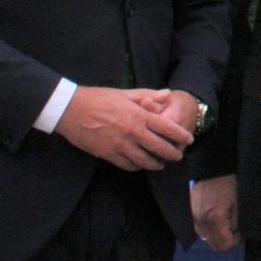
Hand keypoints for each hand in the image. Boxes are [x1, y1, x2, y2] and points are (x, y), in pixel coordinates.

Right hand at [53, 85, 193, 170]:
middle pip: (160, 148)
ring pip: (145, 160)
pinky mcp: (108, 154)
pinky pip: (128, 165)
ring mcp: (120, 144)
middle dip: (172, 154)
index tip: (189, 140)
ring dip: (156, 164)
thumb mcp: (125, 93)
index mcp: (138, 114)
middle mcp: (132, 131)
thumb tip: (167, 94)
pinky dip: (137, 167)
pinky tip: (140, 165)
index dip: (181, 135)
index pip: (167, 128)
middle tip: (178, 156)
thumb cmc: (98, 98)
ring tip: (161, 164)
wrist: (70, 109)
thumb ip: (148, 95)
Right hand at [191, 174, 240, 250]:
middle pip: (214, 246)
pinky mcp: (191, 214)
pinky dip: (209, 230)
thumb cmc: (228, 183)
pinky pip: (200, 230)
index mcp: (215, 218)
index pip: (225, 245)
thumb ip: (237, 223)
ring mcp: (194, 218)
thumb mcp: (238, 203)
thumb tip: (237, 234)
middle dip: (227, 241)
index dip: (236, 242)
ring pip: (206, 239)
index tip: (241, 233)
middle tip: (235, 231)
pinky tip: (217, 221)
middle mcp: (201, 221)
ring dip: (217, 237)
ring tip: (226, 225)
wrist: (212, 168)